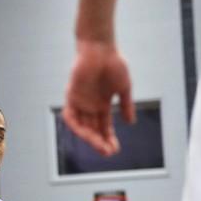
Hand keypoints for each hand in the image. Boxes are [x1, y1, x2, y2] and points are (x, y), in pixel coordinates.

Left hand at [63, 40, 133, 155]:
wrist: (100, 48)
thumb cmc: (113, 63)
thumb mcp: (123, 88)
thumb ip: (126, 105)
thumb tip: (131, 122)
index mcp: (102, 105)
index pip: (104, 128)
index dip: (109, 139)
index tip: (116, 150)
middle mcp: (90, 106)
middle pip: (93, 130)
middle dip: (100, 142)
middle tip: (108, 152)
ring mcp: (80, 102)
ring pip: (82, 127)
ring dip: (90, 138)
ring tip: (100, 146)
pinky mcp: (71, 96)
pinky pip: (70, 116)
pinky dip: (76, 126)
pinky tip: (85, 134)